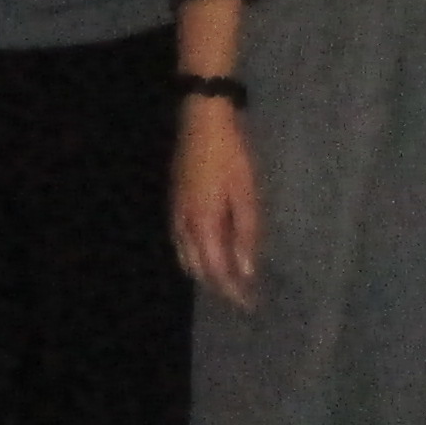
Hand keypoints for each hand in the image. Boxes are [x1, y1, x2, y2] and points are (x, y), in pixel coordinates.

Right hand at [172, 99, 261, 311]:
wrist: (201, 119)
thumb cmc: (230, 155)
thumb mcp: (246, 194)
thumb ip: (246, 234)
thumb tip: (246, 271)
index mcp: (203, 225)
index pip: (217, 271)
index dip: (233, 291)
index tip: (250, 305)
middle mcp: (184, 226)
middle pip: (199, 269)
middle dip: (220, 286)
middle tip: (242, 297)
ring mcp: (175, 215)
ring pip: (186, 258)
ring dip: (206, 274)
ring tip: (227, 281)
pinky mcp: (175, 204)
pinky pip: (181, 244)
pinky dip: (195, 258)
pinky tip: (208, 254)